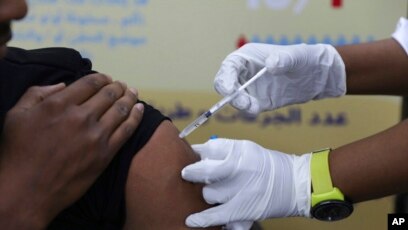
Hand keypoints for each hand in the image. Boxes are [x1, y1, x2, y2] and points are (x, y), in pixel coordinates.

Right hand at [0, 73, 143, 228]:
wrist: (27, 192)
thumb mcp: (16, 115)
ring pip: (121, 109)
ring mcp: (95, 136)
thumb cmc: (18, 153)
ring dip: (130, 97)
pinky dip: (136, 117)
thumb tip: (63, 85)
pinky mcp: (105, 154)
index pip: (90, 83)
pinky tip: (140, 109)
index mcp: (59, 104)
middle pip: (108, 94)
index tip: (107, 78)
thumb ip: (37, 93)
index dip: (102, 77)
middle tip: (122, 85)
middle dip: (118, 86)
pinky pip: (127, 130)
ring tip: (133, 92)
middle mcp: (80, 117)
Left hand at [181, 138, 310, 228]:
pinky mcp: (242, 209)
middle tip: (189, 174)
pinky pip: (216, 215)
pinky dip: (202, 219)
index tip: (194, 158)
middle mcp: (238, 168)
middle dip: (194, 173)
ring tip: (218, 192)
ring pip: (209, 194)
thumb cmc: (268, 165)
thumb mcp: (247, 149)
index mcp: (239, 150)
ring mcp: (240, 190)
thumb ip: (224, 151)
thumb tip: (197, 154)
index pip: (207, 149)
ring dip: (209, 194)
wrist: (296, 184)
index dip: (197, 154)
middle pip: (204, 171)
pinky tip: (191, 220)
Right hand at [214, 43, 345, 113]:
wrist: (317, 76)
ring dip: (239, 104)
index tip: (231, 89)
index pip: (228, 67)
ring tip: (254, 107)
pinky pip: (246, 108)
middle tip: (243, 102)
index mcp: (247, 56)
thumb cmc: (305, 59)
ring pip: (234, 98)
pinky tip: (257, 109)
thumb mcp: (296, 56)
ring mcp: (250, 88)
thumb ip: (283, 59)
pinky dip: (248, 110)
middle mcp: (245, 72)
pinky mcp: (257, 101)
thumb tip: (270, 65)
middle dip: (229, 94)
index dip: (225, 77)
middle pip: (225, 84)